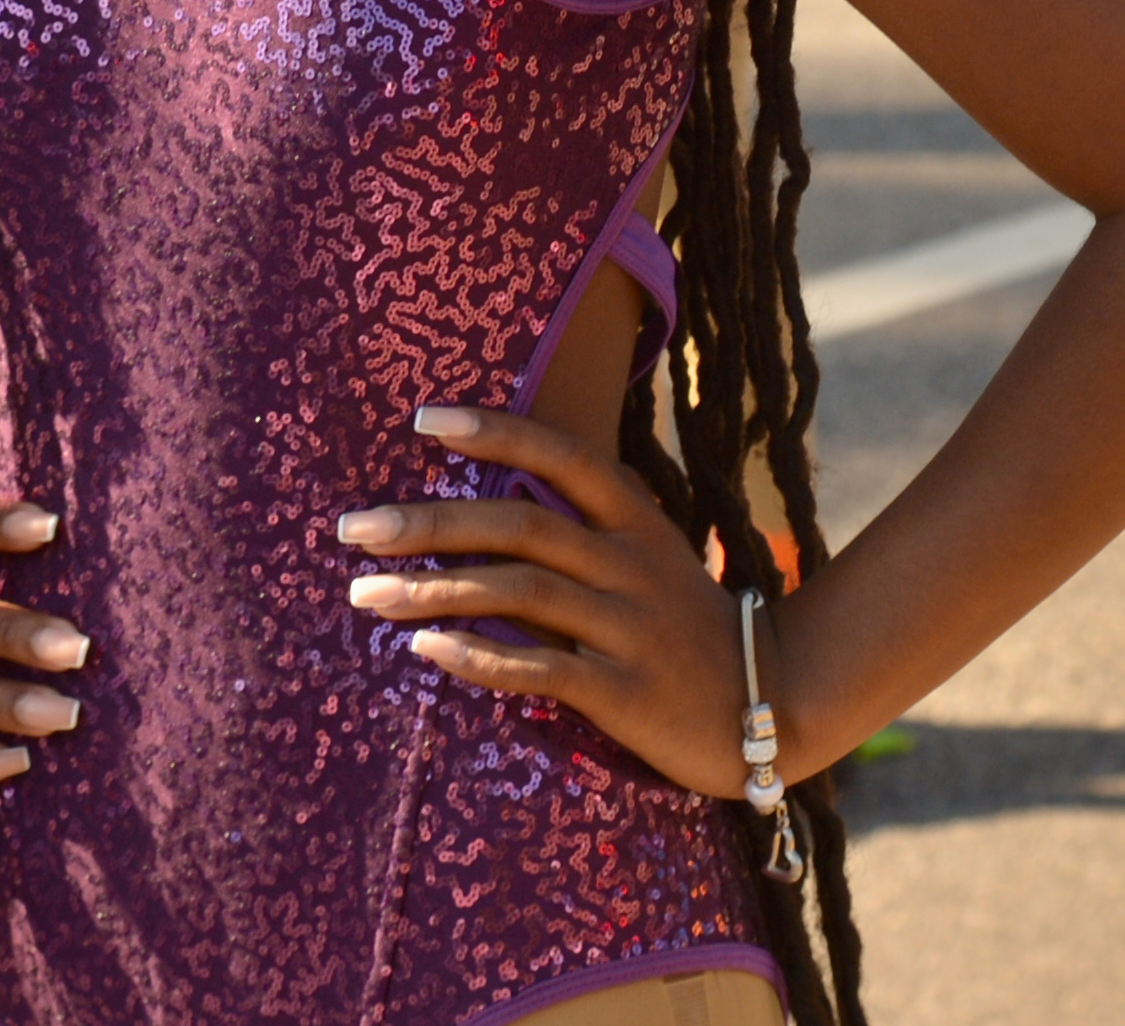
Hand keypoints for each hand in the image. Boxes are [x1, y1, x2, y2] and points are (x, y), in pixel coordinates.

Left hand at [340, 405, 757, 793]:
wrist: (772, 703)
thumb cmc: (688, 628)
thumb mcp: (650, 559)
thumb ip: (584, 531)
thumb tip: (488, 508)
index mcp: (637, 520)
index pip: (564, 455)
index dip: (496, 432)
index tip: (424, 421)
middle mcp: (631, 564)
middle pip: (522, 524)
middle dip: (431, 522)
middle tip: (353, 527)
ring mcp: (629, 627)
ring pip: (520, 593)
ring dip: (434, 589)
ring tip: (365, 593)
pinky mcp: (624, 692)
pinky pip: (541, 668)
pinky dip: (479, 656)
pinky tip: (426, 650)